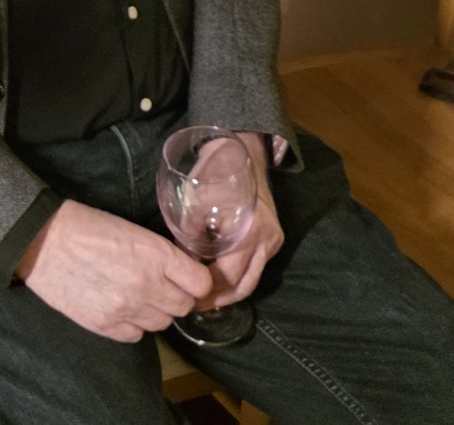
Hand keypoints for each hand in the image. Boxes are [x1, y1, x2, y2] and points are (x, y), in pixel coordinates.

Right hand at [17, 200, 211, 341]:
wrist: (43, 241)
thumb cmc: (87, 226)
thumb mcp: (132, 229)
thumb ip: (159, 254)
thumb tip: (181, 271)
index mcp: (156, 254)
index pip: (201, 283)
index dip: (198, 281)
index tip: (189, 276)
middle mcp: (147, 285)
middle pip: (184, 307)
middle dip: (178, 297)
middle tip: (162, 285)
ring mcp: (126, 309)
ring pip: (162, 324)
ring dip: (156, 312)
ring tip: (138, 295)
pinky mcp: (105, 326)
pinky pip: (136, 336)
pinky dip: (133, 325)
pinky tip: (121, 308)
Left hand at [199, 134, 282, 308]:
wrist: (242, 149)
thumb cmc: (214, 172)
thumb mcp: (192, 203)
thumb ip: (188, 239)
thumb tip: (180, 268)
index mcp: (248, 232)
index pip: (226, 278)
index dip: (204, 291)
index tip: (184, 296)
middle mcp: (266, 240)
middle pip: (243, 286)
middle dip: (217, 299)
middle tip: (193, 304)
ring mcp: (273, 240)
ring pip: (251, 279)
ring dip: (228, 290)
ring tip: (203, 295)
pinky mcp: (273, 237)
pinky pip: (255, 266)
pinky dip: (238, 275)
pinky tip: (217, 277)